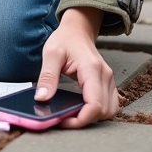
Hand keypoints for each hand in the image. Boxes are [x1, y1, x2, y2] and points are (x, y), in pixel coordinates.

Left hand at [35, 7, 117, 128]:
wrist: (77, 30)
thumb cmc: (65, 39)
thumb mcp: (51, 54)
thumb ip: (47, 77)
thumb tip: (42, 98)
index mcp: (91, 68)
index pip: (94, 104)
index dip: (80, 119)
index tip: (64, 121)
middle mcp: (105, 75)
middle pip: (103, 111)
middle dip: (84, 120)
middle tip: (64, 118)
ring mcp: (109, 79)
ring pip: (109, 110)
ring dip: (93, 117)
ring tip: (73, 114)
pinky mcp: (108, 83)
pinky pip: (109, 104)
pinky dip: (98, 111)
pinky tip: (82, 109)